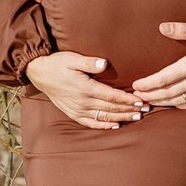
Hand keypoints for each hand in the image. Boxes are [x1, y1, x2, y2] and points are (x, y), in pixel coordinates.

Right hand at [25, 53, 145, 128]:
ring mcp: (78, 110)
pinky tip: (116, 126)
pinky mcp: (73, 114)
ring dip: (122, 118)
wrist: (39, 74)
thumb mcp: (72, 58)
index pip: (112, 96)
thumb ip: (89, 62)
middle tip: (146, 109)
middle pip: (111, 109)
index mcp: (85, 88)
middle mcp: (83, 102)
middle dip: (130, 109)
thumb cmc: (58, 63)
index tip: (142, 100)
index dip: (128, 99)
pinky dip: (104, 126)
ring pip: (104, 117)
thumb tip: (104, 64)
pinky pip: (91, 123)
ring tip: (137, 117)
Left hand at [131, 22, 185, 108]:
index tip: (136, 85)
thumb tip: (162, 27)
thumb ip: (183, 29)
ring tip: (149, 102)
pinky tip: (172, 105)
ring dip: (161, 102)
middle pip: (167, 93)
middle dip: (150, 95)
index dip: (148, 83)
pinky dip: (179, 107)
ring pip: (178, 101)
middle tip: (136, 96)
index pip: (163, 78)